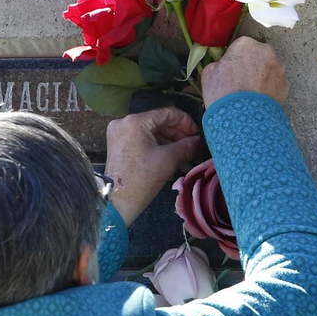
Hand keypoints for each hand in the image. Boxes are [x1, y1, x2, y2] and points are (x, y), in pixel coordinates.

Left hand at [103, 106, 201, 225]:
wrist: (118, 202)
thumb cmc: (142, 180)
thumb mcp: (168, 160)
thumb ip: (186, 146)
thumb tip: (198, 141)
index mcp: (135, 121)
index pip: (167, 113)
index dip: (185, 122)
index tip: (196, 134)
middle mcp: (124, 123)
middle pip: (159, 123)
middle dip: (178, 136)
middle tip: (193, 148)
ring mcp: (120, 134)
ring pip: (152, 133)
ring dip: (170, 144)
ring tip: (186, 158)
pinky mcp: (120, 145)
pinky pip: (144, 141)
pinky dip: (158, 149)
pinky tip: (173, 160)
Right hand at [200, 37, 288, 107]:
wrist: (243, 118)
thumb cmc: (223, 93)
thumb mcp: (209, 74)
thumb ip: (218, 64)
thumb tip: (222, 66)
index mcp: (245, 44)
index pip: (239, 47)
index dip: (234, 60)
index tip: (230, 72)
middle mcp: (265, 50)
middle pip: (257, 55)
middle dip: (251, 65)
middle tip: (242, 83)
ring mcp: (278, 67)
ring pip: (268, 69)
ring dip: (262, 77)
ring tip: (252, 94)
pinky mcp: (286, 84)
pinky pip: (276, 83)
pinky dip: (270, 89)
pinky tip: (260, 101)